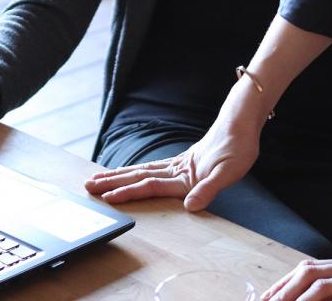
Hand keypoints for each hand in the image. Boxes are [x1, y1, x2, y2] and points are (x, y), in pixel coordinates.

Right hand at [83, 120, 258, 210]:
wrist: (242, 124)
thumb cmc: (238, 149)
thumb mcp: (228, 173)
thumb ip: (208, 189)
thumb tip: (191, 206)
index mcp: (184, 175)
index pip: (150, 185)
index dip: (129, 192)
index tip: (108, 198)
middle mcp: (176, 169)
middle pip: (138, 176)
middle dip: (113, 182)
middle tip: (89, 186)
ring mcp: (178, 164)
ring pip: (141, 170)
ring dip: (119, 175)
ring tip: (99, 178)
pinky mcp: (182, 161)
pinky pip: (152, 168)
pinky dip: (136, 171)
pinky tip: (130, 171)